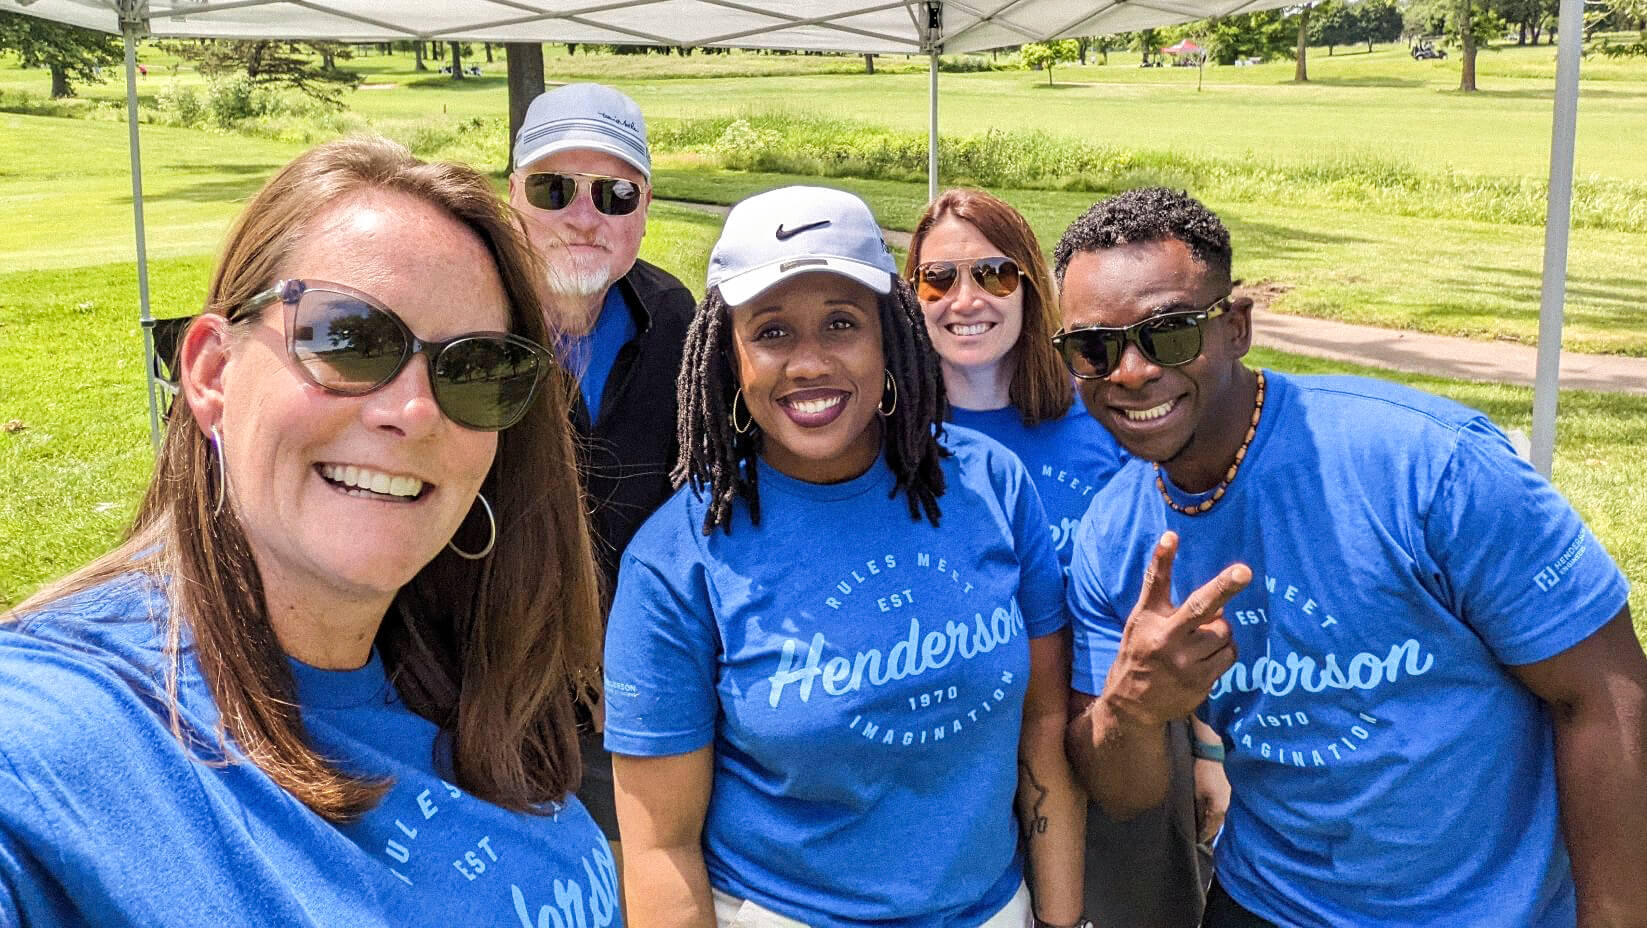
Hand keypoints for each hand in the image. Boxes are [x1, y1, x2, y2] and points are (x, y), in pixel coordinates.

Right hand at [1099, 532, 1249, 729]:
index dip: (1163, 558)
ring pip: (1223, 632)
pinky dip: (1225, 651)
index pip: (1156, 583)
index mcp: (1149, 620)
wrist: (1132, 704)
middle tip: (1244, 572)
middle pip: (1201, 606)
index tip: (1172, 536)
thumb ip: (1167, 599)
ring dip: (1221, 632)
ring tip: (1202, 640)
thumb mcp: (1142, 621)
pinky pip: (1230, 656)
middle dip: (1225, 587)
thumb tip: (1207, 585)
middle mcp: (1165, 639)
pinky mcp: (1201, 682)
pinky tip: (1207, 657)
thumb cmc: (1140, 652)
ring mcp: (1184, 663)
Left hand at [1193, 754, 1229, 843]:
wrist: (1212, 754)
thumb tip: (1196, 826)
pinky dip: (1215, 815)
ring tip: (1203, 830)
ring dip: (1212, 824)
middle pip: (1217, 825)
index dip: (1202, 836)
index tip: (1195, 842)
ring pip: (1220, 818)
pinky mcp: (1227, 793)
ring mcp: (1228, 799)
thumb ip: (1198, 811)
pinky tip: (1209, 816)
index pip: (1211, 829)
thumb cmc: (1202, 773)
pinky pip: (1221, 809)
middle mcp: (1227, 806)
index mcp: (1220, 808)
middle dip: (1209, 832)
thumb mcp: (1196, 794)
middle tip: (1199, 839)